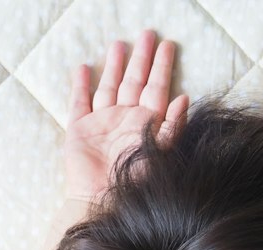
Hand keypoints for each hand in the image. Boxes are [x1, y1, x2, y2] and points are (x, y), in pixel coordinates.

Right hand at [65, 30, 188, 203]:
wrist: (102, 202)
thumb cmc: (134, 182)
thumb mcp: (161, 153)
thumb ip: (173, 127)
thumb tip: (184, 98)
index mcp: (145, 123)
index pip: (156, 88)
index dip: (162, 67)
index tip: (168, 45)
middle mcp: (124, 119)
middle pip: (133, 81)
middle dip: (140, 58)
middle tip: (147, 34)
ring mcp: (101, 124)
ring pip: (108, 87)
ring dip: (112, 66)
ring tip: (118, 45)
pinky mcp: (79, 131)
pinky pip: (78, 103)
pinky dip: (79, 86)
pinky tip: (82, 69)